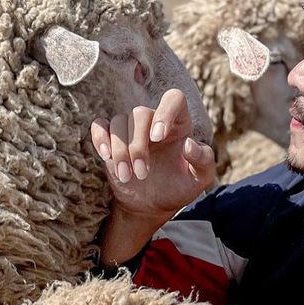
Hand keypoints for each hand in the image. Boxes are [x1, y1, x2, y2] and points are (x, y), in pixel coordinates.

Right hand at [91, 87, 215, 221]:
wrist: (152, 205)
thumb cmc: (178, 188)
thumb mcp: (200, 179)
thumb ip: (203, 160)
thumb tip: (188, 144)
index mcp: (178, 124)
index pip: (173, 99)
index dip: (164, 113)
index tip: (157, 138)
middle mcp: (153, 122)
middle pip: (140, 113)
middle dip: (138, 146)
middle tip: (142, 174)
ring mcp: (131, 130)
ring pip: (119, 122)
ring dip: (120, 151)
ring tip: (127, 177)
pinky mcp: (111, 140)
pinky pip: (100, 126)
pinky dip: (100, 138)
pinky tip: (105, 156)